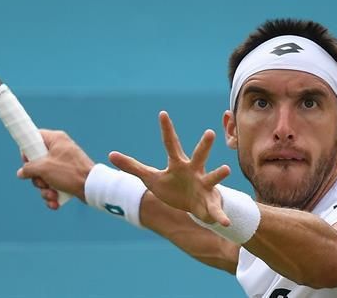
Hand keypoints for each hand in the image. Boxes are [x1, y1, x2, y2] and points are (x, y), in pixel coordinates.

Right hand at [17, 129, 93, 208]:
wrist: (92, 187)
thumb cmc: (69, 172)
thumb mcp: (44, 168)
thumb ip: (29, 168)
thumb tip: (21, 173)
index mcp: (56, 140)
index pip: (35, 137)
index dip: (28, 149)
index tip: (26, 161)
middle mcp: (60, 150)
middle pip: (37, 162)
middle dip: (37, 178)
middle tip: (43, 182)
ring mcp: (64, 164)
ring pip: (45, 177)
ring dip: (45, 189)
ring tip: (52, 194)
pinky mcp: (68, 177)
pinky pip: (53, 185)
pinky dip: (53, 194)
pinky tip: (56, 202)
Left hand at [109, 111, 231, 225]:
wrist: (194, 206)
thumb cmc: (173, 187)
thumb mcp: (151, 178)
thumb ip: (132, 166)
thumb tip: (110, 154)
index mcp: (178, 164)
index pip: (170, 144)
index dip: (166, 129)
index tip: (162, 113)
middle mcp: (194, 171)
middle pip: (199, 156)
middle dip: (204, 145)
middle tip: (209, 132)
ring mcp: (204, 186)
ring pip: (213, 178)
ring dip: (218, 174)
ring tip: (226, 169)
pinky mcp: (210, 204)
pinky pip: (216, 211)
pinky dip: (221, 216)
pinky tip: (225, 222)